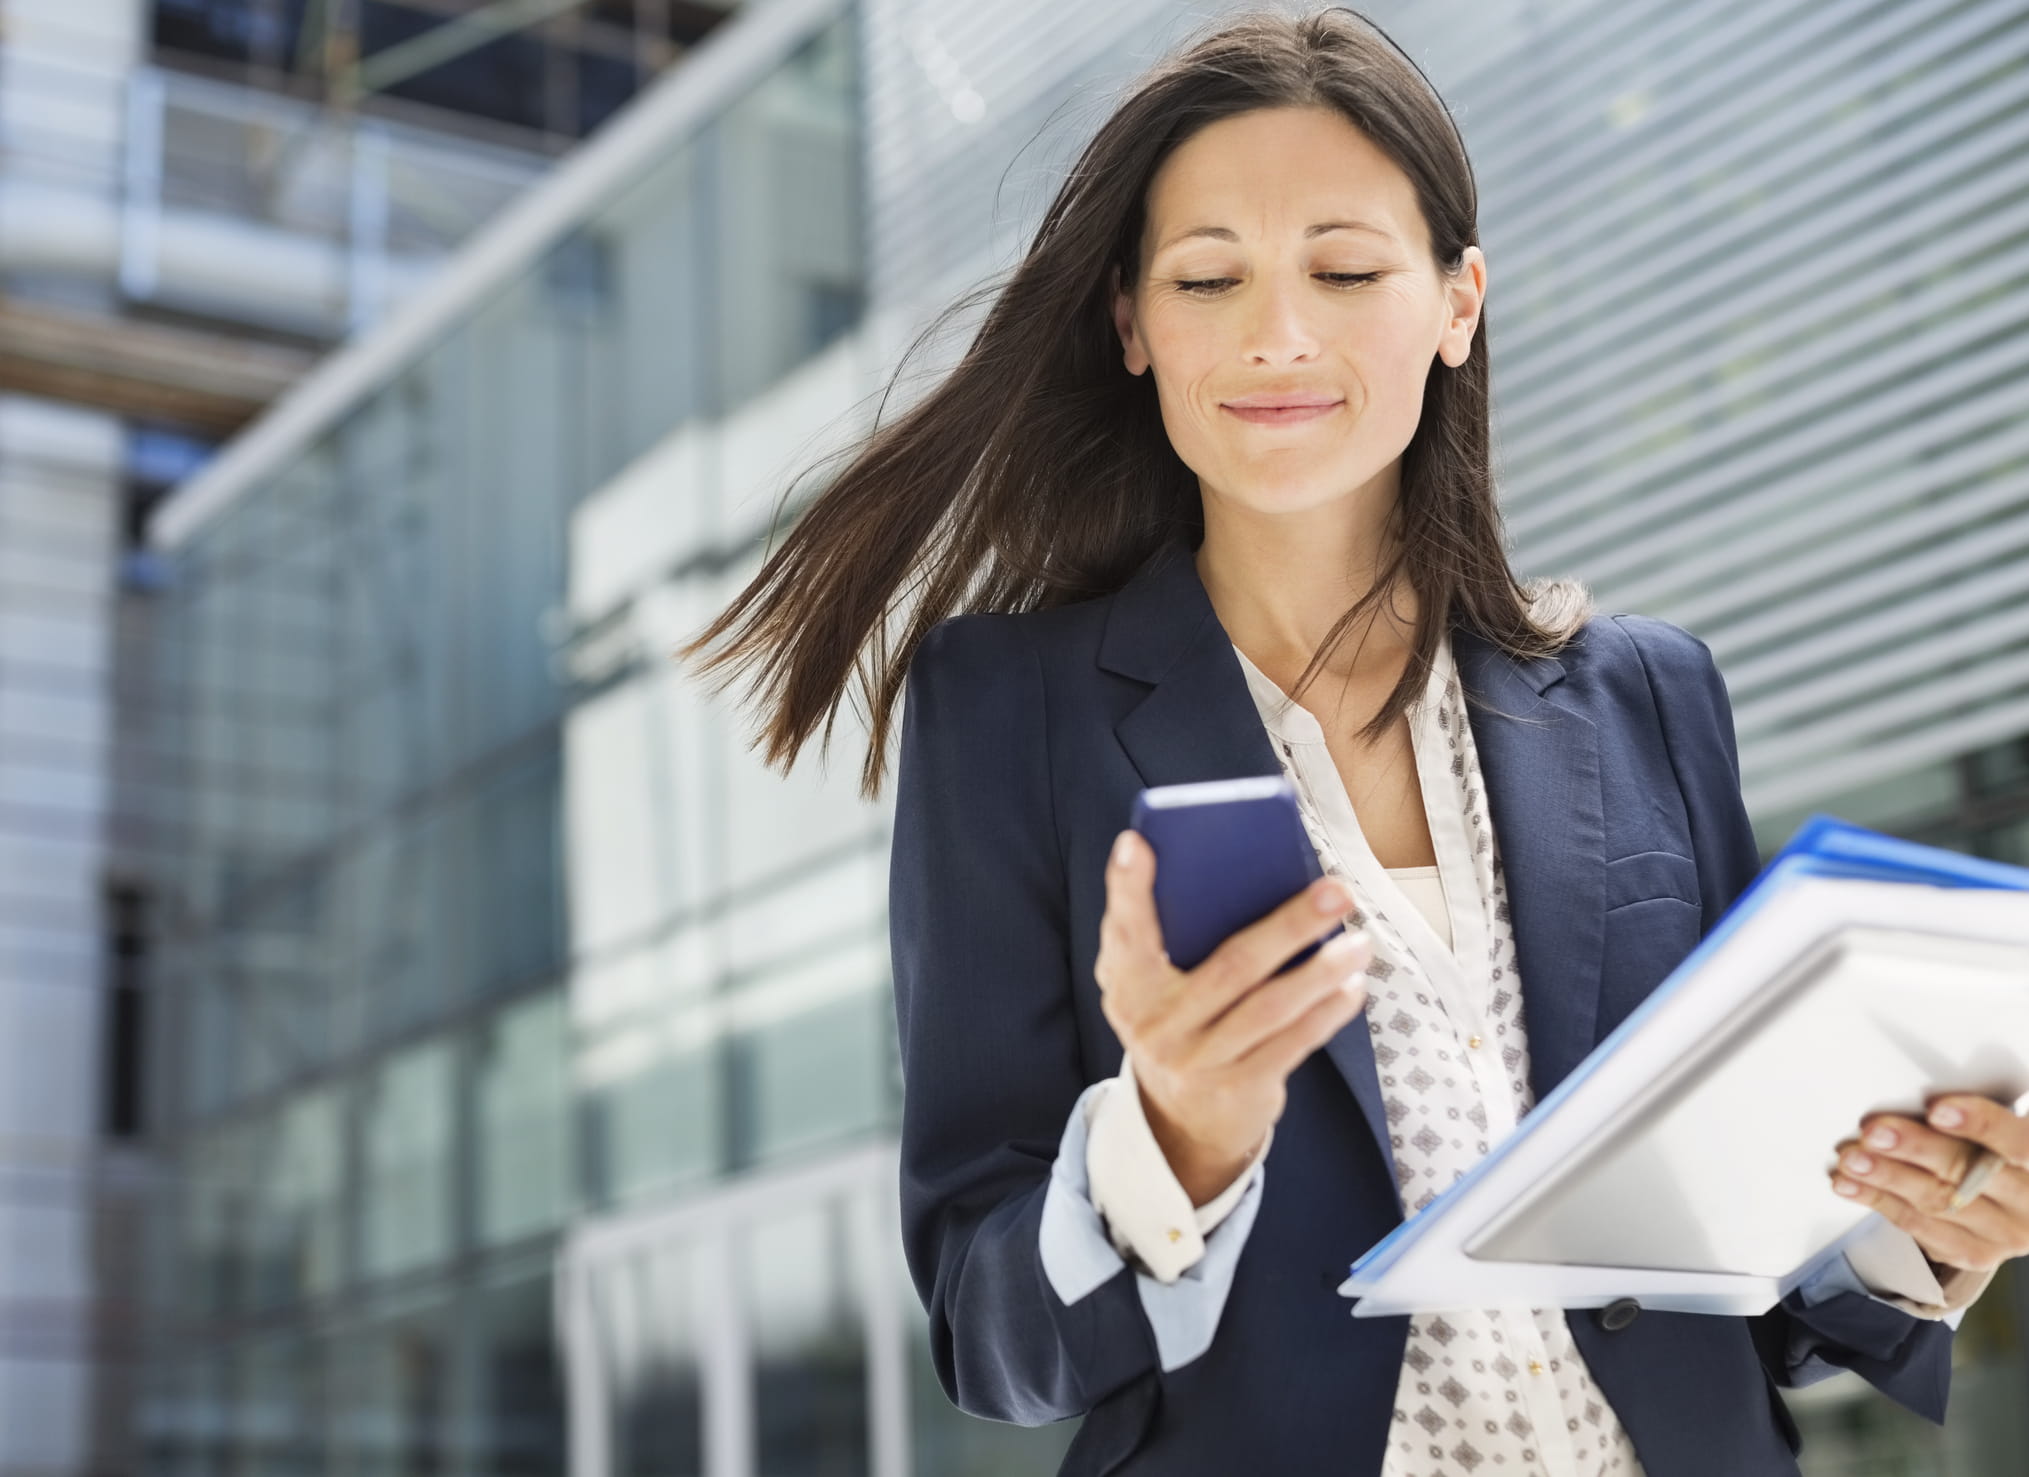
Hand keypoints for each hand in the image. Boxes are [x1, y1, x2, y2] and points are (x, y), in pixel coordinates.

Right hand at [1093, 828, 1372, 1204]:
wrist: (1179, 1119)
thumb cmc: (1178, 1020)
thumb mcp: (1153, 984)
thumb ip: (1167, 937)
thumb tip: (1234, 872)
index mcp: (1128, 984)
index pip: (1126, 930)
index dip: (1128, 887)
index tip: (1139, 844)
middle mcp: (1156, 1024)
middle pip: (1232, 965)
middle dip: (1290, 925)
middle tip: (1336, 892)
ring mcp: (1198, 1060)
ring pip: (1270, 1007)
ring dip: (1322, 972)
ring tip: (1360, 941)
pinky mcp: (1238, 1089)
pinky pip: (1292, 1044)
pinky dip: (1327, 1012)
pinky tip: (1352, 986)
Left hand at [1829, 1094, 2028, 1274]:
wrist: (2024, 1206)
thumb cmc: (2004, 1151)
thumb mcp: (2008, 1130)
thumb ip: (1980, 1118)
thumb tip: (1919, 1095)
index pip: (2020, 1143)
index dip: (1981, 1125)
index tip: (1938, 1110)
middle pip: (1969, 1174)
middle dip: (1916, 1150)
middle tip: (1874, 1133)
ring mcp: (2004, 1234)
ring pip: (1938, 1203)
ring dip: (1887, 1178)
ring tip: (1851, 1159)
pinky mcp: (1975, 1252)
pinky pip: (1921, 1227)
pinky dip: (1880, 1202)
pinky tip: (1851, 1185)